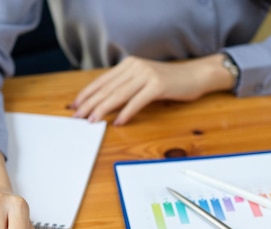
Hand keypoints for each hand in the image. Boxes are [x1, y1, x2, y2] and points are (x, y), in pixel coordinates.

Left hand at [70, 54, 233, 124]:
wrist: (195, 75)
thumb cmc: (168, 81)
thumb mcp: (142, 80)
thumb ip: (125, 86)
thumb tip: (104, 103)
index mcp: (128, 64)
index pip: (102, 81)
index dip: (86, 94)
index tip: (74, 106)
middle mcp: (135, 66)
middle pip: (107, 88)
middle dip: (90, 104)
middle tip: (77, 117)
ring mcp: (146, 74)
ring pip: (119, 95)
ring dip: (103, 109)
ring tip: (92, 121)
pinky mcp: (158, 85)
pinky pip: (137, 101)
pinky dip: (126, 113)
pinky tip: (117, 122)